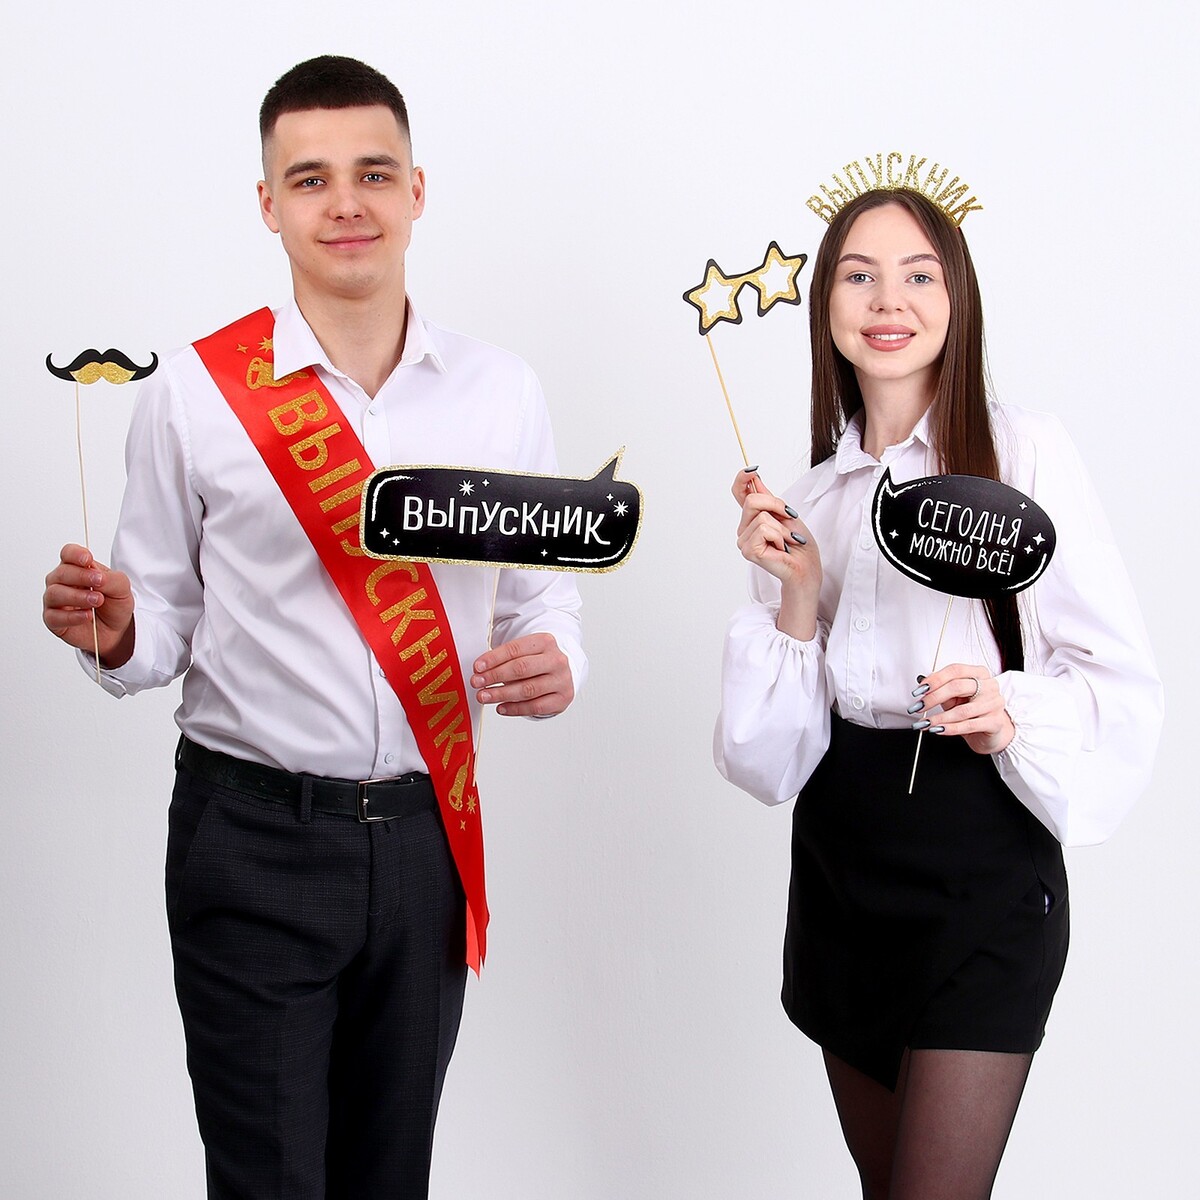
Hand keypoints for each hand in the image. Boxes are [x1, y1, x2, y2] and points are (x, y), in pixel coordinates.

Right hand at [43, 543, 135, 667]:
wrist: (117, 629)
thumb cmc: (115, 604)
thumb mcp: (122, 588)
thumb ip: (111, 579)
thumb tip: (97, 576)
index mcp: (77, 568)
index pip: (68, 553)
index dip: (75, 554)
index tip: (88, 560)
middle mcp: (62, 582)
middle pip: (61, 572)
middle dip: (81, 576)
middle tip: (99, 583)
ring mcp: (55, 601)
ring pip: (54, 593)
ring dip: (77, 596)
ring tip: (97, 601)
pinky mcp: (53, 620)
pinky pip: (53, 616)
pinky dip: (72, 616)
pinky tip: (87, 615)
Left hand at [470, 633, 573, 716]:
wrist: (560, 674)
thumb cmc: (537, 663)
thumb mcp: (524, 653)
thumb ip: (504, 659)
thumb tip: (480, 672)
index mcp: (545, 642)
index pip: (515, 649)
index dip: (493, 658)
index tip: (477, 667)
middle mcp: (556, 660)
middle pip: (521, 668)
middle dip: (495, 676)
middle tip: (477, 682)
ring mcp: (561, 680)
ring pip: (527, 689)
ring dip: (501, 694)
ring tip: (484, 696)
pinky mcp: (562, 699)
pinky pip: (535, 707)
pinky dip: (515, 708)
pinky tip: (501, 707)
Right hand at [732, 469, 821, 639]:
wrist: (806, 567)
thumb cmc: (799, 544)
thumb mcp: (785, 513)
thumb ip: (768, 498)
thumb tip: (755, 476)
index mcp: (752, 517)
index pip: (738, 492)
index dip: (742, 478)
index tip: (752, 469)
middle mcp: (744, 528)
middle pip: (752, 499)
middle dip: (776, 505)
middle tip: (789, 519)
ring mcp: (743, 540)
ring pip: (761, 516)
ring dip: (781, 527)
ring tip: (786, 540)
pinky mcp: (748, 550)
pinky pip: (764, 529)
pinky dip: (779, 536)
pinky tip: (781, 548)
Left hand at [910, 664, 1013, 754]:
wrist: (992, 733)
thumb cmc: (972, 711)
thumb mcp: (955, 697)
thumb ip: (941, 689)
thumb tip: (922, 684)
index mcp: (979, 673)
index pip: (954, 670)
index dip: (934, 680)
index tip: (919, 690)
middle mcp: (989, 686)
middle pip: (957, 687)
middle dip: (933, 698)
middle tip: (918, 707)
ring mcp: (994, 704)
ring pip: (961, 710)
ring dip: (938, 718)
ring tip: (925, 723)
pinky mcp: (995, 722)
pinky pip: (968, 725)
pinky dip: (950, 728)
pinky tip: (938, 730)